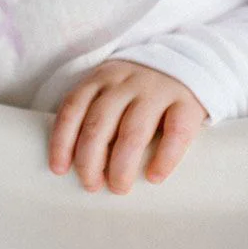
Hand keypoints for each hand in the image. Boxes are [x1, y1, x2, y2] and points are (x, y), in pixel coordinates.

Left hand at [48, 60, 206, 194]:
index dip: (62, 141)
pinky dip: (164, 158)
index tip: (59, 169)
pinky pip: (176, 132)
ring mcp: (157, 91)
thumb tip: (77, 163)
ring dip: (121, 164)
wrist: (188, 61)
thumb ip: (95, 115)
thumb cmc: (139, 90)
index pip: (73, 108)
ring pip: (133, 131)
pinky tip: (154, 177)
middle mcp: (126, 82)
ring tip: (118, 187)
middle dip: (89, 160)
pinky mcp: (188, 103)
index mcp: (101, 78)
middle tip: (91, 185)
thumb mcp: (111, 90)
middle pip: (99, 123)